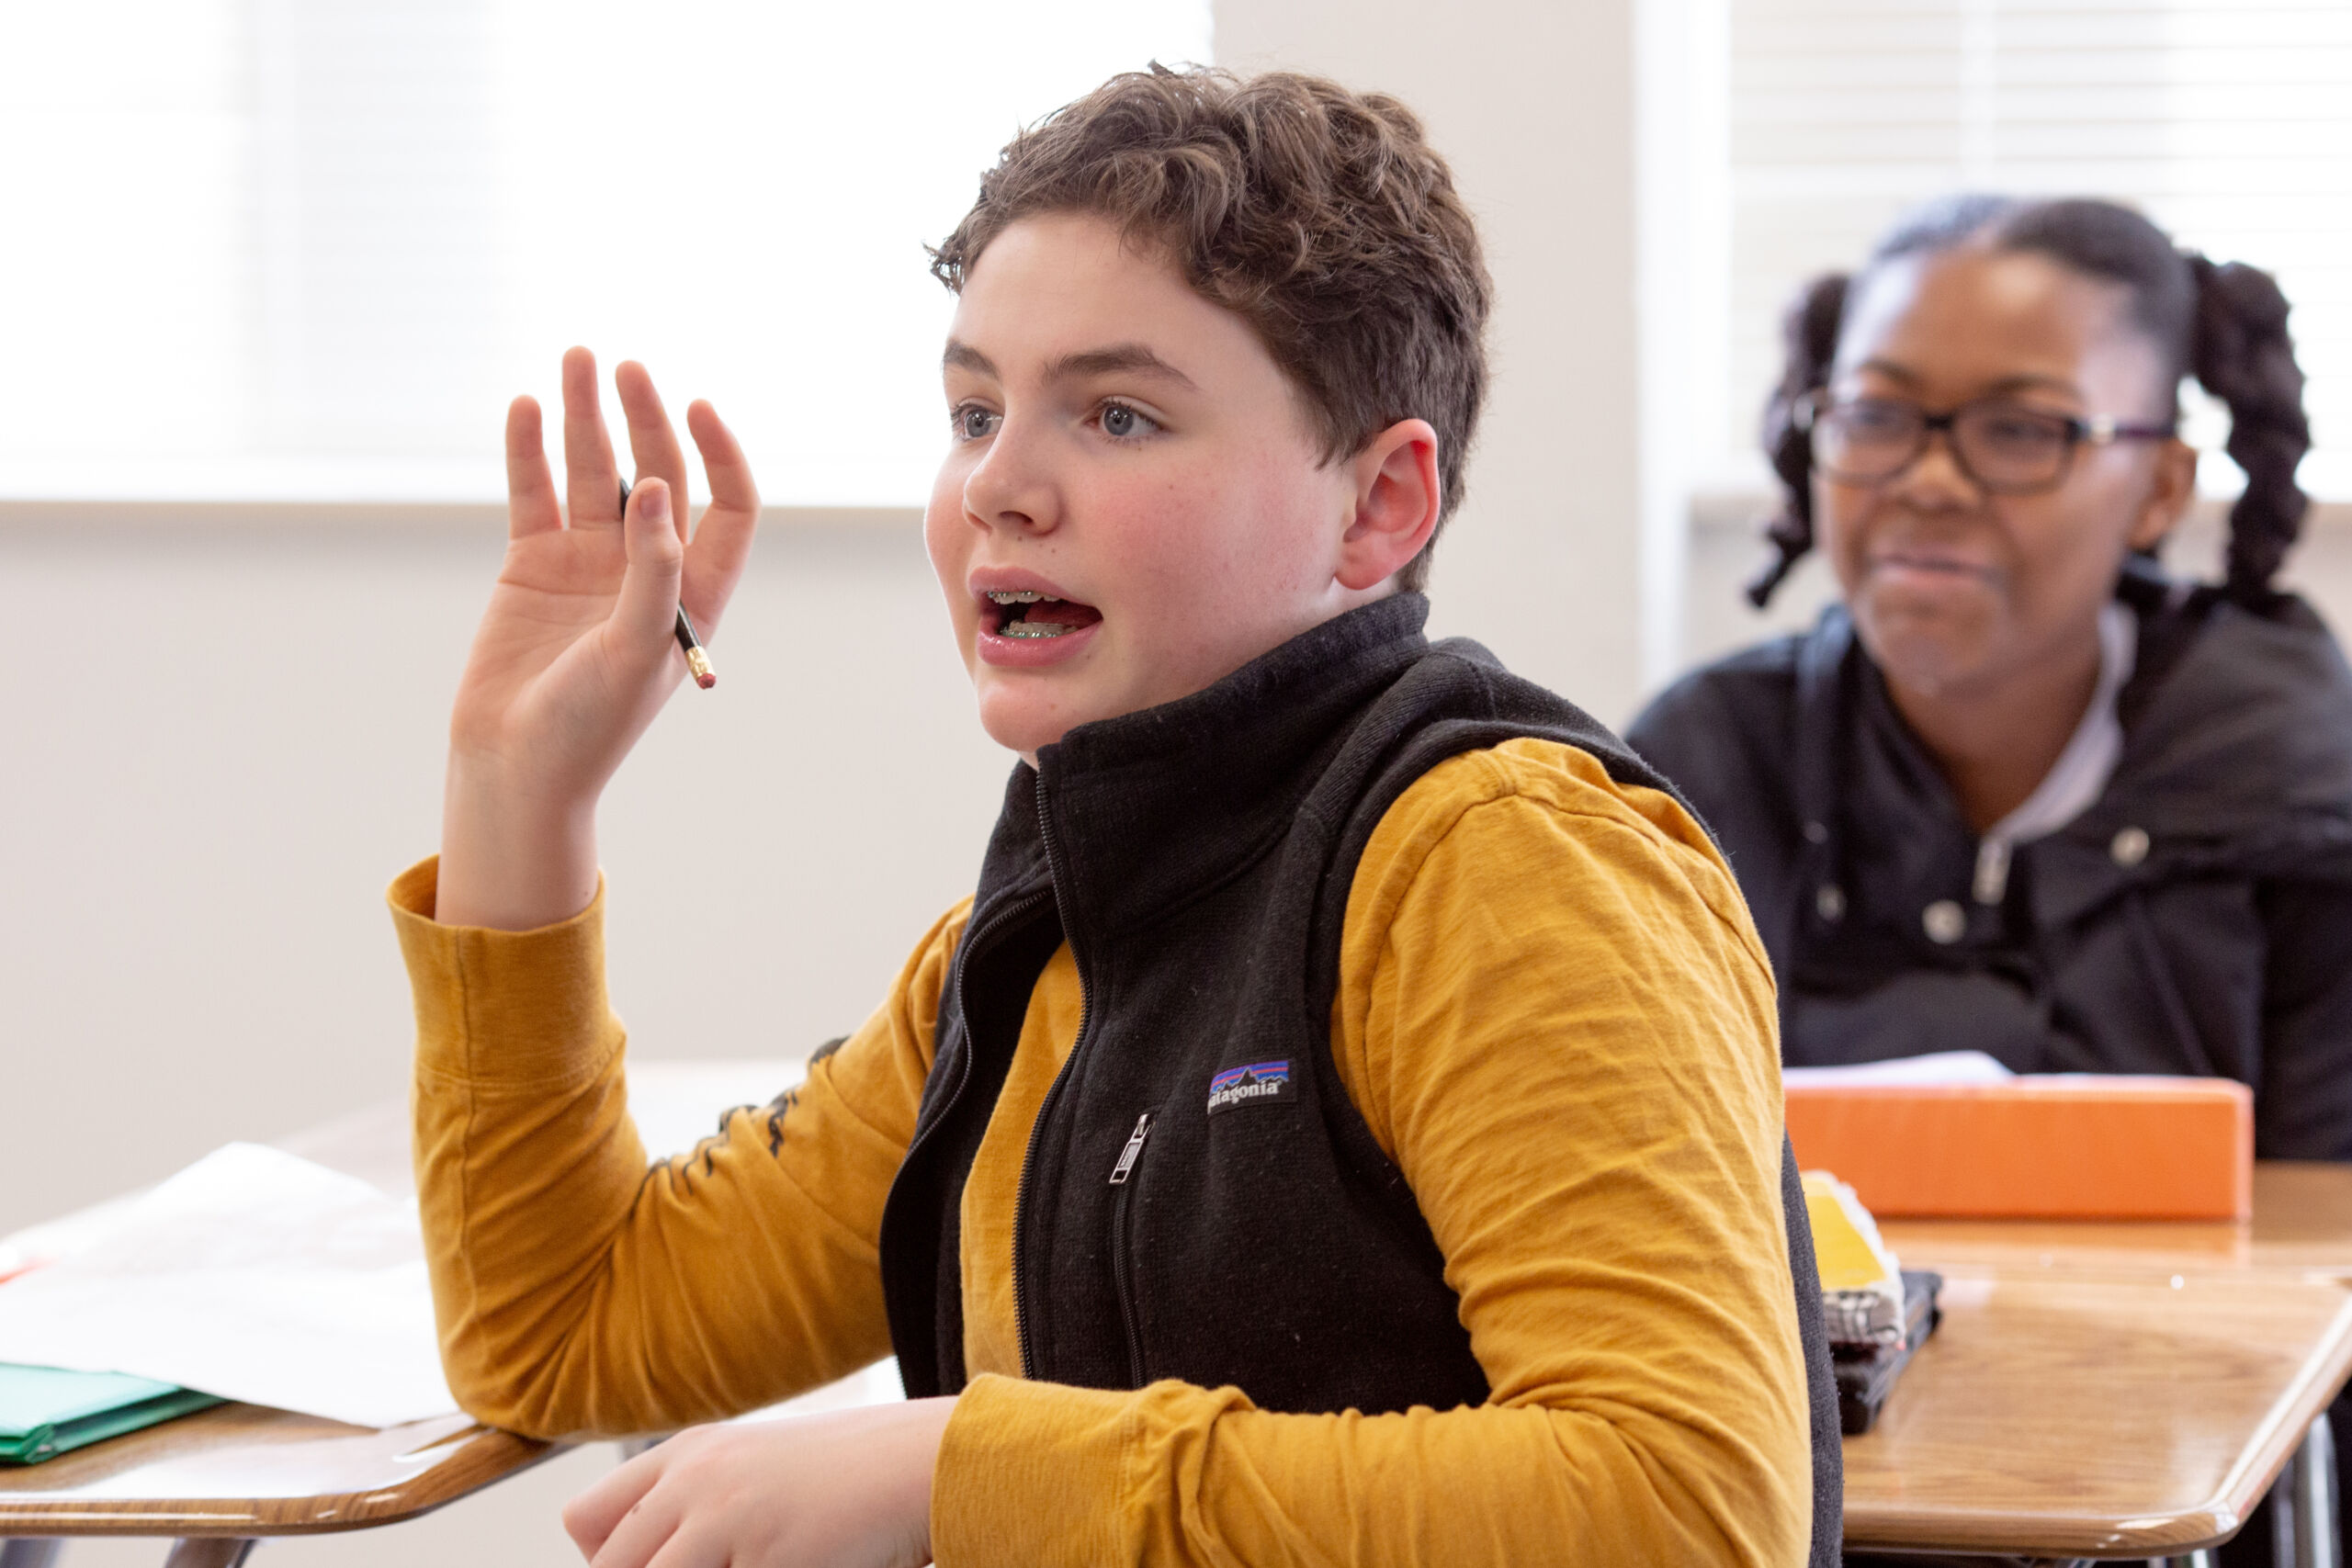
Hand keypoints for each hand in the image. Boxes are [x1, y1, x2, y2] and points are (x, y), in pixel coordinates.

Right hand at [435, 347, 759, 929]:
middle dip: (645, 419)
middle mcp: (646, 570)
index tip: (698, 408)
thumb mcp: (633, 650)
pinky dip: (529, 451)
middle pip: (657, 475)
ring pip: (591, 473)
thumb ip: (651, 569)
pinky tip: (526, 406)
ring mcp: (588, 563)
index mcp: (694, 594)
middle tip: (625, 368)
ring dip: (585, 417)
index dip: (721, 456)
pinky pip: (534, 494)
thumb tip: (656, 486)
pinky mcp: (532, 565)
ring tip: (575, 358)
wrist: (514, 767)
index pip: (727, 509)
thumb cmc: (589, 725)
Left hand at [563, 1398, 957, 1567]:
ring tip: (746, 1563)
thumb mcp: (753, 1470)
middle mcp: (694, 1480)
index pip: (584, 1522)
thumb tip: (650, 1554)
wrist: (917, 1462)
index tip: (652, 1566)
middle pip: (610, 1566)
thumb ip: (697, 1501)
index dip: (603, 1560)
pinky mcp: (768, 1558)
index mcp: (687, 1453)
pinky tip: (784, 1566)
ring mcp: (727, 1520)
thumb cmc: (844, 1473)